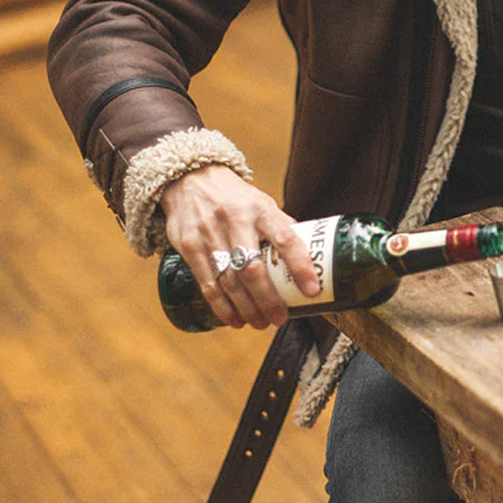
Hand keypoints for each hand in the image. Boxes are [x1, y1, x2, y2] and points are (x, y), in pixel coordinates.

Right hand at [160, 165, 319, 328]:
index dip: (301, 267)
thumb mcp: (262, 203)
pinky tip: (233, 319)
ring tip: (260, 322)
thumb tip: (308, 258)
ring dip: (246, 308)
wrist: (191, 180)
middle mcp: (235, 221)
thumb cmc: (236, 197)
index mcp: (261, 209)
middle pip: (253, 269)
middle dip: (268, 300)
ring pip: (229, 281)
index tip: (312, 289)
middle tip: (280, 318)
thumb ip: (281, 228)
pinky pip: (208, 284)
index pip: (286, 240)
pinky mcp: (189, 246)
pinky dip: (222, 306)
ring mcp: (210, 234)